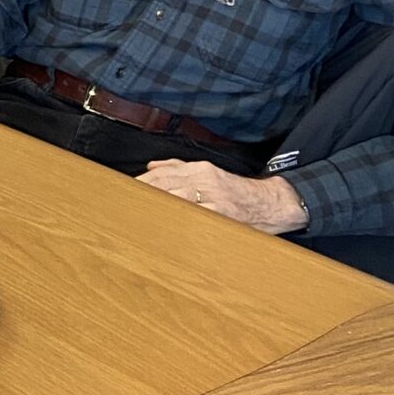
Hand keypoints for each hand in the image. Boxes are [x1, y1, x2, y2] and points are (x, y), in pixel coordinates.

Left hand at [137, 162, 308, 232]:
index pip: (161, 174)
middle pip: (164, 186)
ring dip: (155, 209)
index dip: (140, 182)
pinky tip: (163, 229)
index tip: (123, 191)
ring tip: (135, 218)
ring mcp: (213, 198)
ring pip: (176, 200)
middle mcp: (205, 180)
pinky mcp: (221, 215)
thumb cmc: (237, 191)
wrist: (271, 203)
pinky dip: (178, 223)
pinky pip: (195, 219)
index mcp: (200, 169)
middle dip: (142, 195)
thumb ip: (179, 168)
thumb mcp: (210, 173)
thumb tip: (151, 165)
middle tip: (122, 207)